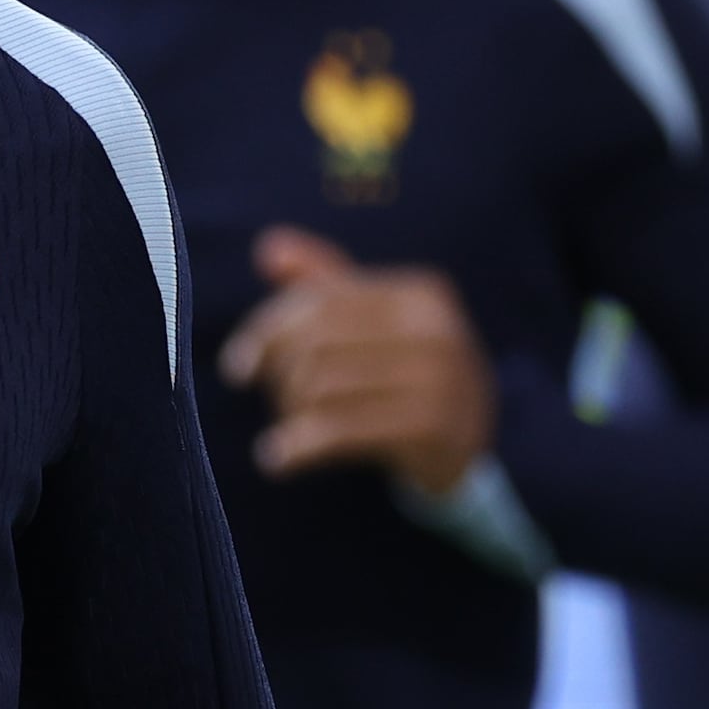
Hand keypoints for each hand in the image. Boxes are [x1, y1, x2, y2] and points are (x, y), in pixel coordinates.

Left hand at [218, 228, 494, 488]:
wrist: (471, 448)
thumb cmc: (409, 377)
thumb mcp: (375, 325)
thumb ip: (325, 283)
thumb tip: (267, 248)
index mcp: (420, 293)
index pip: (321, 300)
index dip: (266, 331)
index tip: (237, 367)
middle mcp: (435, 329)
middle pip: (316, 343)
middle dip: (279, 377)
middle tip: (275, 403)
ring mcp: (438, 381)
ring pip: (323, 388)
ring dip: (289, 416)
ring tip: (285, 436)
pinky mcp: (431, 431)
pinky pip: (340, 433)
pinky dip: (298, 448)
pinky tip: (278, 460)